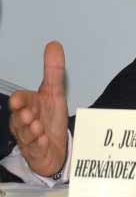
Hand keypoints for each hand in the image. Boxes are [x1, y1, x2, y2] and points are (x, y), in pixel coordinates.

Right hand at [9, 41, 68, 176]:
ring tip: (37, 125)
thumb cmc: (49, 118)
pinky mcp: (37, 152)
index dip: (20, 101)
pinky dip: (39, 144)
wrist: (53, 146)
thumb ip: (53, 70)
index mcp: (28, 106)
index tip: (19, 100)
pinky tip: (43, 140)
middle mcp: (25, 123)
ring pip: (26, 135)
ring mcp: (30, 139)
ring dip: (31, 130)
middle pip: (19, 119)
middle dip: (22, 116)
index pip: (20, 101)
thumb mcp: (54, 92)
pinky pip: (36, 149)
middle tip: (28, 113)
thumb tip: (53, 44)